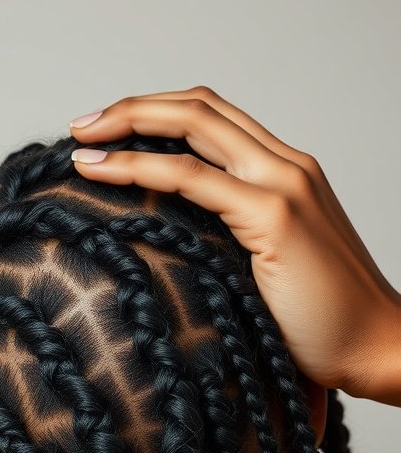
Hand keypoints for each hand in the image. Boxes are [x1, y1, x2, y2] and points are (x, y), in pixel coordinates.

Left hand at [70, 87, 400, 404]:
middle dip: (134, 107)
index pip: (215, 120)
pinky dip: (139, 167)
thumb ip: (230, 243)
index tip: (109, 133)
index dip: (159, 115)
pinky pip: (192, 177)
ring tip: (81, 139)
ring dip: (129, 123)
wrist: (374, 346)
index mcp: (286, 173)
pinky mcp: (274, 216)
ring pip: (194, 124)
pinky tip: (101, 171)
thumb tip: (171, 252)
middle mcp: (287, 165)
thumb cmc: (322, 322)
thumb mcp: (267, 269)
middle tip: (82, 126)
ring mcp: (283, 184)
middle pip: (200, 106)